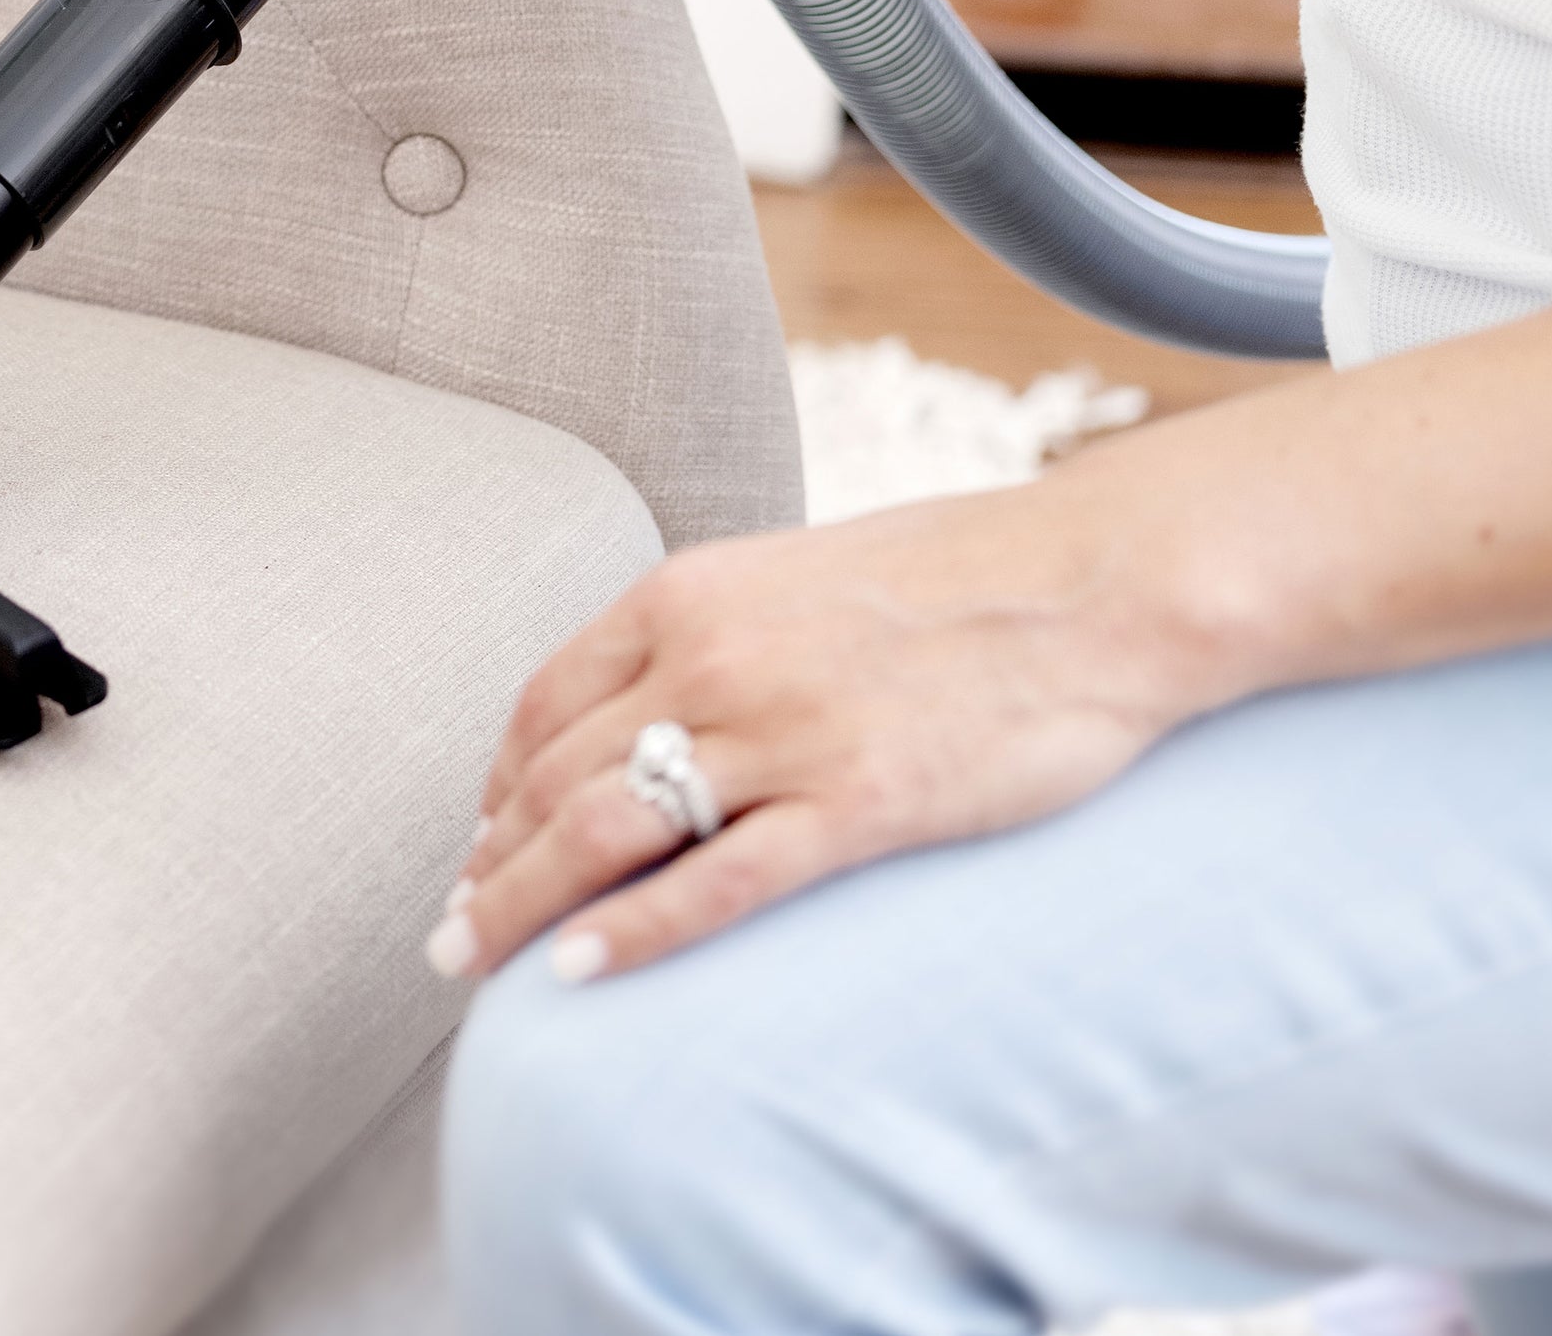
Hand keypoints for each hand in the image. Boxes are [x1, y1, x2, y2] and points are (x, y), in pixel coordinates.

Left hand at [428, 309, 1551, 984]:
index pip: (545, 705)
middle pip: (555, 778)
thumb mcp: (802, 577)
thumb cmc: (964, 578)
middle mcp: (712, 660)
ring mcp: (781, 733)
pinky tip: (580, 974)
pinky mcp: (857, 802)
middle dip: (491, 863)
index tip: (481, 844)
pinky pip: (720, 883)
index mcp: (689, 595)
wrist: (1100, 579)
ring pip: (607, 831)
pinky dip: (636, 932)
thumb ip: (721, 636)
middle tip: (451, 932)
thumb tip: (661, 705)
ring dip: (522, 905)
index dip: (497, 786)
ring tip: (476, 965)